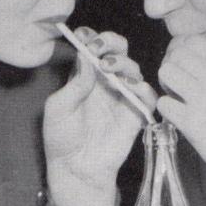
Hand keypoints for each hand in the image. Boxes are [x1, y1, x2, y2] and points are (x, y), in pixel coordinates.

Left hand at [44, 27, 156, 205]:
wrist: (75, 169)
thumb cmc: (62, 138)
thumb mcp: (58, 108)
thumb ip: (74, 84)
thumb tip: (87, 57)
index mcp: (84, 76)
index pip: (93, 47)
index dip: (91, 37)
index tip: (84, 36)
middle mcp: (105, 82)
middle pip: (118, 51)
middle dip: (111, 43)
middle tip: (99, 49)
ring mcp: (121, 97)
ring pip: (133, 68)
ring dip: (123, 63)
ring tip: (109, 69)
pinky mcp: (135, 114)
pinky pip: (147, 95)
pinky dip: (143, 87)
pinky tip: (129, 87)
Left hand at [156, 35, 205, 189]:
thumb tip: (190, 63)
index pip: (192, 41)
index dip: (182, 52)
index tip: (185, 66)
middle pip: (176, 55)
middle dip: (172, 68)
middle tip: (178, 85)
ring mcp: (203, 98)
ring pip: (166, 73)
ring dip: (166, 85)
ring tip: (177, 98)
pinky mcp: (191, 121)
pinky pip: (163, 103)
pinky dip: (166, 110)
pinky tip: (178, 117)